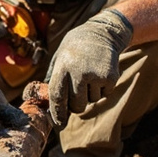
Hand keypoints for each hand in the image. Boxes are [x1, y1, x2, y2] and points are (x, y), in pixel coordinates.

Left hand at [46, 9, 133, 124]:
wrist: (102, 32)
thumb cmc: (76, 48)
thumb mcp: (60, 57)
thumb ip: (53, 78)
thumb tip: (47, 103)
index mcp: (63, 67)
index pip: (57, 96)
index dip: (57, 113)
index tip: (59, 124)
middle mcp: (79, 72)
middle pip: (76, 105)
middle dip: (77, 105)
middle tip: (78, 92)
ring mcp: (96, 75)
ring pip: (92, 101)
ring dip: (90, 94)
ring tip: (90, 75)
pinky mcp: (110, 77)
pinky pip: (104, 95)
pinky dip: (102, 89)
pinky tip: (100, 73)